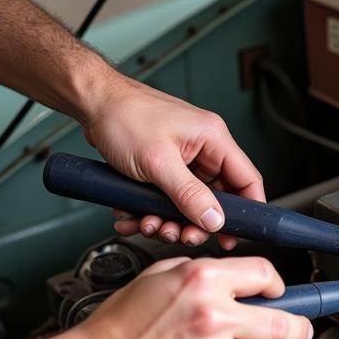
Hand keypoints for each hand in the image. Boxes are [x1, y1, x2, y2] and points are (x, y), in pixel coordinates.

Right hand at [71, 256, 311, 338]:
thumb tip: (238, 281)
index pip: (266, 274)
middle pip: (287, 324)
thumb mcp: (158, 277)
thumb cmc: (118, 326)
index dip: (277, 284)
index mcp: (201, 281)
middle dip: (298, 327)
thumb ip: (203, 275)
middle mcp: (212, 317)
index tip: (277, 293)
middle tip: (297, 329)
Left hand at [79, 74, 263, 249]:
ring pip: (189, 202)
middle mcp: (203, 148)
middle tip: (180, 234)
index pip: (247, 179)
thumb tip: (214, 220)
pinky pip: (168, 197)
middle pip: (216, 198)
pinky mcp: (164, 166)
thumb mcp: (158, 162)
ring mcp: (183, 157)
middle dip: (196, 222)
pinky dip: (152, 210)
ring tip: (149, 223)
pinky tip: (135, 214)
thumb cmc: (122, 116)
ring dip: (169, 220)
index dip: (247, 212)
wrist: (90, 103)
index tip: (233, 236)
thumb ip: (189, 195)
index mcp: (213, 138)